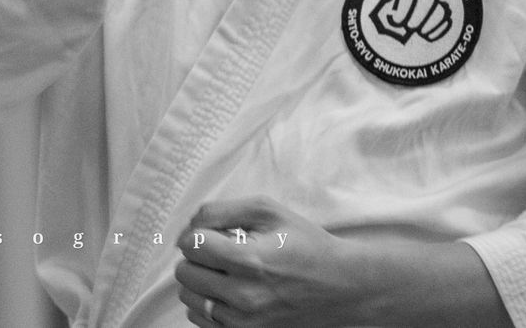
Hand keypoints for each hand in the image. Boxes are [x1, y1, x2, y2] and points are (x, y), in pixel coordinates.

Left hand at [173, 197, 509, 327]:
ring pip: (189, 297)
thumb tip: (190, 223)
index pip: (191, 244)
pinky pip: (201, 318)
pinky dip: (208, 302)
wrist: (340, 287)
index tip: (213, 232)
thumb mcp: (269, 210)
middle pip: (185, 271)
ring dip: (200, 280)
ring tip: (227, 270)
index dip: (198, 233)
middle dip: (197, 256)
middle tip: (221, 250)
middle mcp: (244, 296)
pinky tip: (230, 289)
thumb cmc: (305, 244)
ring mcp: (244, 322)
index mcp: (251, 260)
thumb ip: (222, 210)